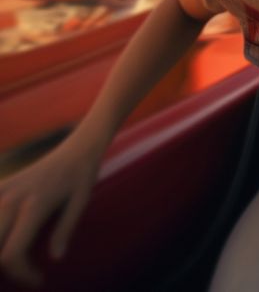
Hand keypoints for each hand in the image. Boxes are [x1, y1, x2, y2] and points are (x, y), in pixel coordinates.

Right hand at [0, 136, 102, 286]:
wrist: (76, 148)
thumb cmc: (82, 176)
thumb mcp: (81, 202)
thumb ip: (66, 230)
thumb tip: (56, 258)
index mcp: (33, 207)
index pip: (11, 254)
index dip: (21, 274)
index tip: (39, 279)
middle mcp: (10, 199)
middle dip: (6, 268)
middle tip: (27, 270)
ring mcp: (1, 192)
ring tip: (17, 255)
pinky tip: (7, 235)